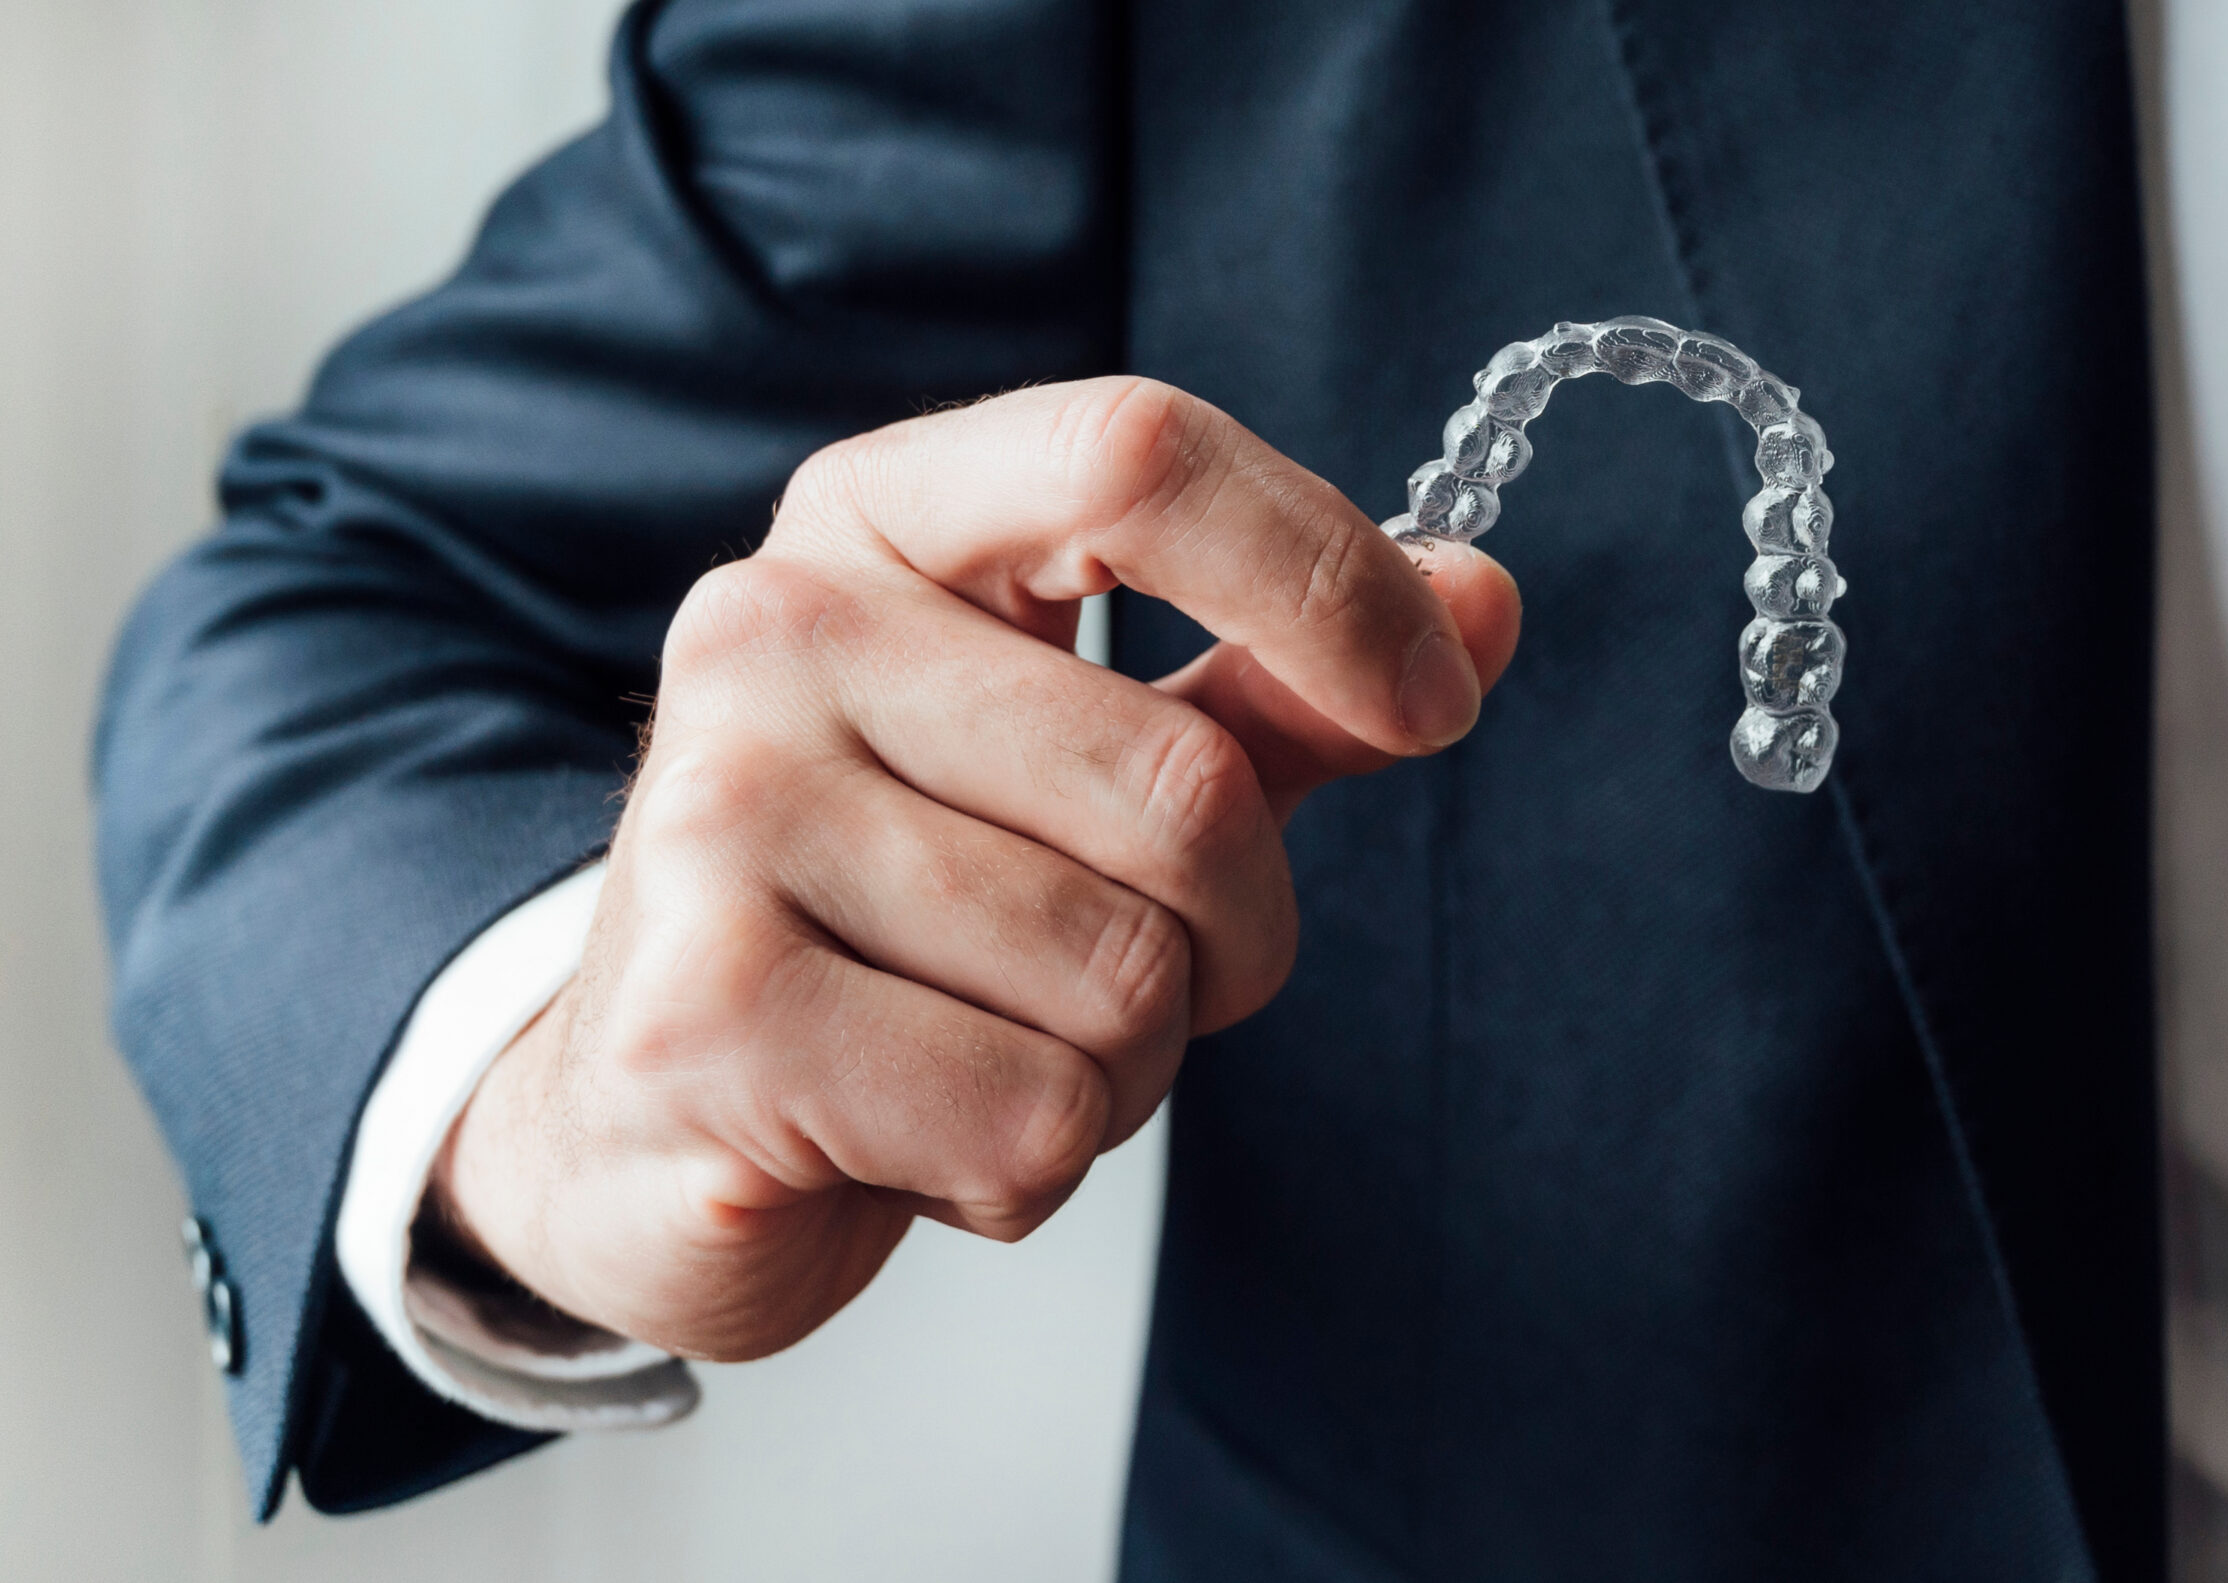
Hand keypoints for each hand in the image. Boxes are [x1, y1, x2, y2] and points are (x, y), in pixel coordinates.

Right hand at [430, 378, 1519, 1359]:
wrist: (648, 1118)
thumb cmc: (895, 920)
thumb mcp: (1084, 766)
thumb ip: (1271, 685)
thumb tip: (1480, 599)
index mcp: (876, 525)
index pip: (1138, 456)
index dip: (1329, 577)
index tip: (1433, 702)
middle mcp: (772, 632)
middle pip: (1185, 786)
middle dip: (1231, 938)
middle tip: (1122, 979)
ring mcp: (718, 819)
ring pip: (1121, 977)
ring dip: (1120, 1069)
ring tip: (981, 1047)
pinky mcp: (705, 1018)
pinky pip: (1029, 1120)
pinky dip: (1029, 1169)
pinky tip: (912, 1137)